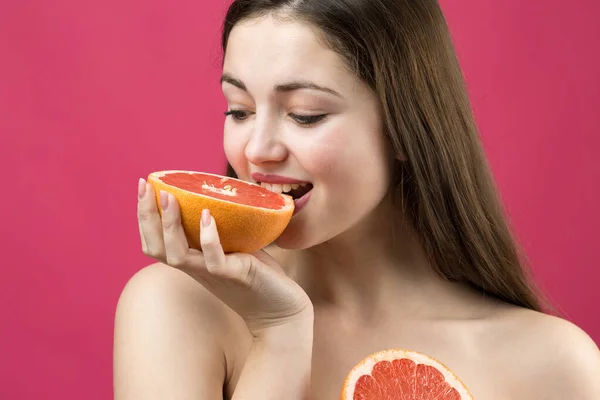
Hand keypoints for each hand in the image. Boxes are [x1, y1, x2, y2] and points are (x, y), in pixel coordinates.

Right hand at [136, 178, 312, 336]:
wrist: (281, 310)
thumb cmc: (259, 274)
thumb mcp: (235, 245)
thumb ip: (224, 225)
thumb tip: (223, 189)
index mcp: (192, 260)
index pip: (155, 241)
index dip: (144, 216)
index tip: (143, 185)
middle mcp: (196, 269)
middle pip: (156, 247)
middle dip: (147, 215)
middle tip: (144, 186)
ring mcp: (214, 274)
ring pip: (178, 255)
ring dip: (170, 225)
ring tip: (168, 197)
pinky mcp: (236, 276)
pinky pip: (214, 260)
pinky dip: (208, 238)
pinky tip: (207, 215)